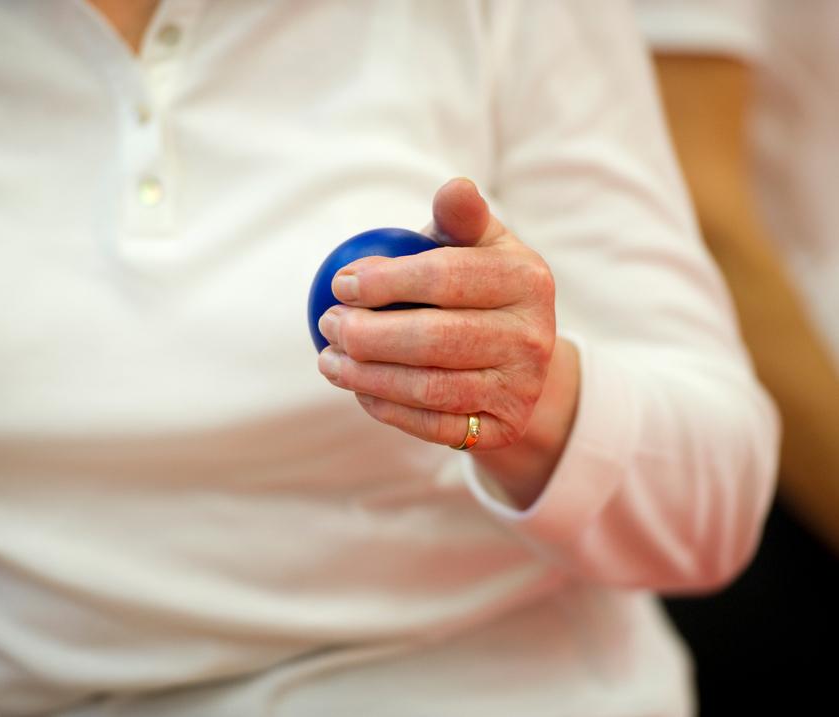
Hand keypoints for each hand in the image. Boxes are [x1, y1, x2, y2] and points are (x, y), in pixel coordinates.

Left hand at [316, 178, 558, 451]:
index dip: (385, 281)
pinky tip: (359, 391)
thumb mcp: (477, 245)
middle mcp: (534, 336)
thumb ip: (460, 218)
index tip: (339, 284)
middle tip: (328, 325)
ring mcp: (521, 388)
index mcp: (528, 279)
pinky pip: (435, 426)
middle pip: (434, 338)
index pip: (445, 277)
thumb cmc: (480, 286)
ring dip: (366, 377)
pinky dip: (388, 409)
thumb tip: (454, 187)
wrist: (518, 357)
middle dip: (367, 334)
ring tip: (330, 361)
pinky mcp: (502, 429)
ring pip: (429, 387)